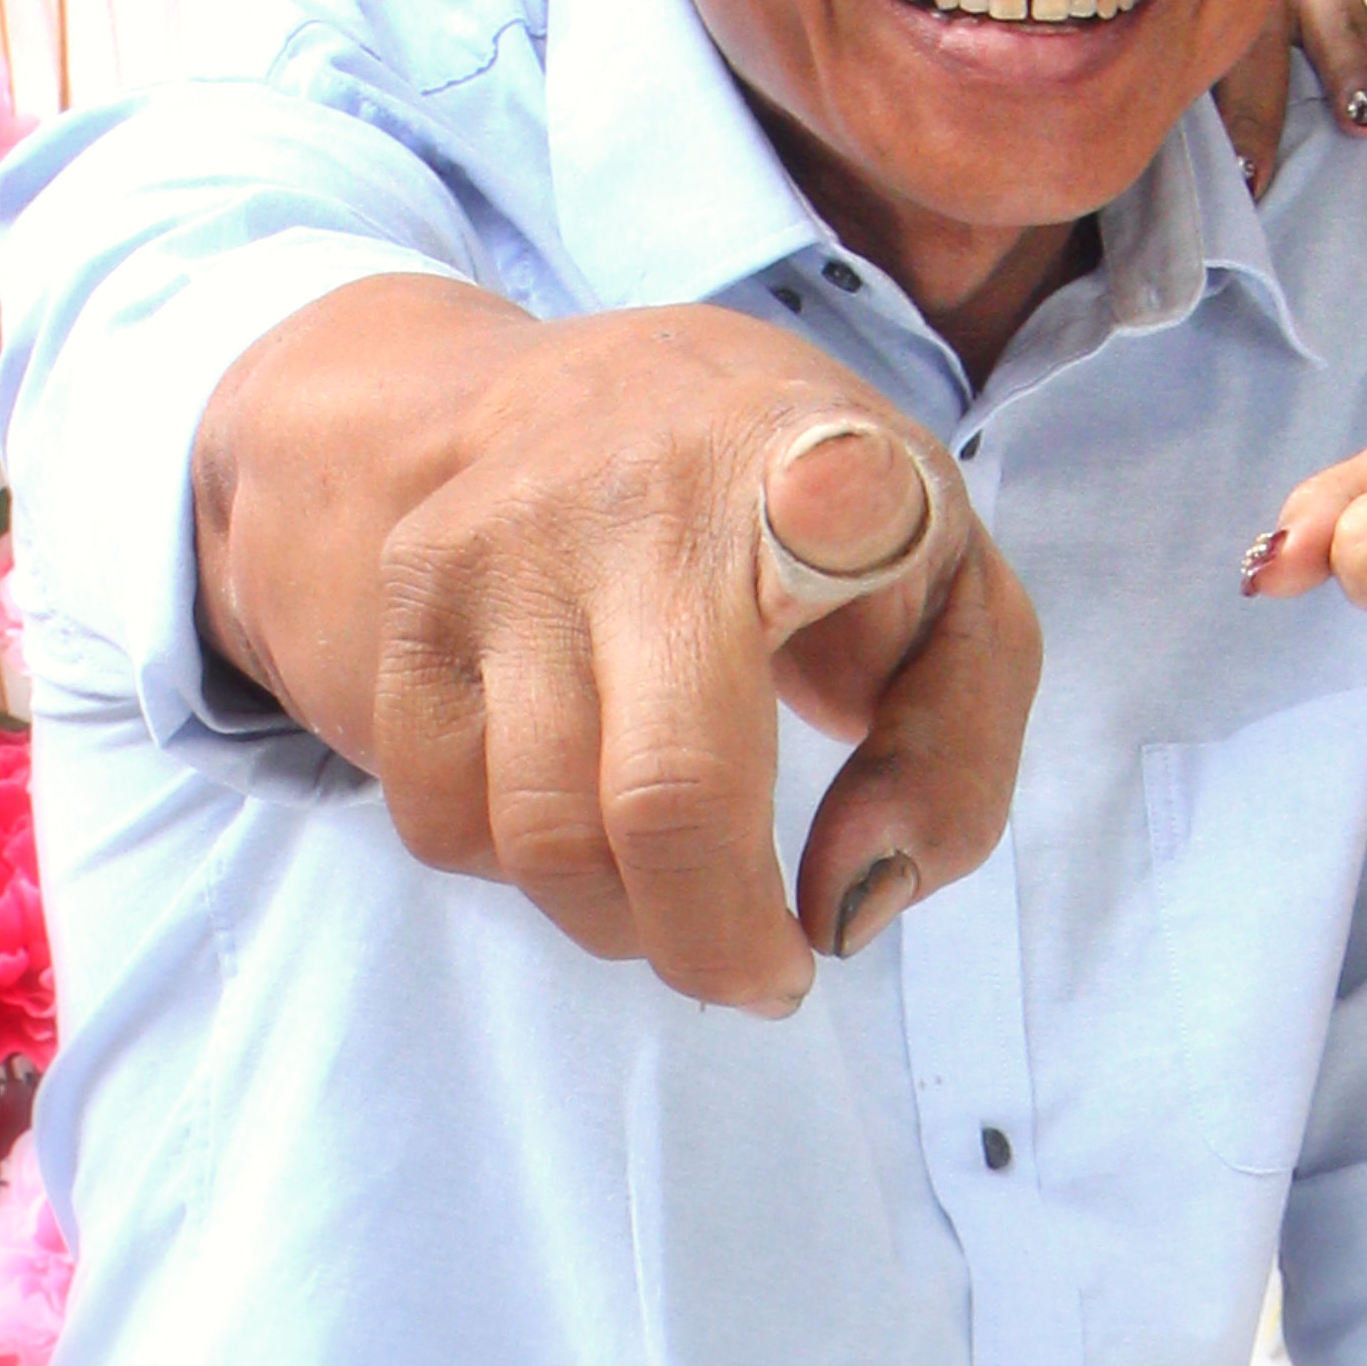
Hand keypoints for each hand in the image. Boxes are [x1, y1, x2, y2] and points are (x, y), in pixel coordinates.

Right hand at [353, 304, 1037, 1016]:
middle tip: (763, 971)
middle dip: (717, 945)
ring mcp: (506, 544)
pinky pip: (441, 822)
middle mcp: (647, 495)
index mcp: (822, 469)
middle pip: (664, 801)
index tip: (849, 515)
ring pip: (538, 841)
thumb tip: (844, 911)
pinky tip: (578, 816)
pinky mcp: (413, 595)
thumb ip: (952, 761)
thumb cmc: (820, 525)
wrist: (599, 394)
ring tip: (675, 893)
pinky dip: (515, 871)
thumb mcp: (953, 602)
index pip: (838, 493)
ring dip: (619, 923)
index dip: (846, 526)